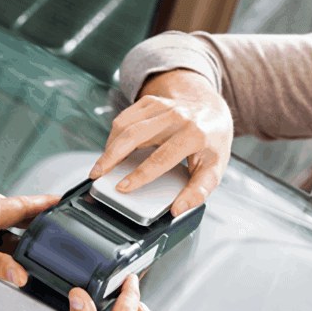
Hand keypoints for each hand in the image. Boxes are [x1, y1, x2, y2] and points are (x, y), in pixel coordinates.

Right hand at [89, 69, 232, 216]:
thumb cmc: (212, 142)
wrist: (213, 110)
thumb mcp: (214, 169)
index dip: (140, 175)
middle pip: (135, 135)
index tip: (123, 187)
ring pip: (125, 124)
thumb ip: (198, 191)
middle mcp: (177, 116)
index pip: (161, 158)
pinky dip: (114, 134)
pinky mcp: (150, 101)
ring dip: (109, 146)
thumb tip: (178, 208)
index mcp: (194, 134)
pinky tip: (112, 149)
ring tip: (101, 165)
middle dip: (112, 156)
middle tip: (97, 174)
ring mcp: (162, 106)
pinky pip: (125, 117)